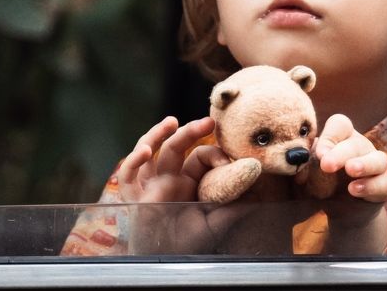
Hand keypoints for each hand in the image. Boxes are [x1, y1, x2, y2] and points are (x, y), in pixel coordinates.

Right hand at [117, 116, 255, 253]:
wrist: (169, 264)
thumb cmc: (190, 245)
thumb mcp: (217, 224)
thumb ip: (234, 207)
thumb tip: (259, 192)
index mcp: (188, 181)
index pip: (199, 156)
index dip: (214, 154)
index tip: (228, 160)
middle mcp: (168, 179)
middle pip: (175, 145)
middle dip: (190, 130)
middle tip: (208, 121)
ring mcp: (150, 185)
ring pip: (148, 150)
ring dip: (157, 134)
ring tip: (171, 122)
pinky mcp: (134, 197)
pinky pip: (127, 175)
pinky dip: (133, 160)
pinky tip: (146, 152)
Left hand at [313, 113, 386, 254]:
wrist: (339, 211)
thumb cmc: (321, 184)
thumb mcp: (307, 175)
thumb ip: (302, 165)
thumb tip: (294, 159)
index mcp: (341, 138)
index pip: (340, 124)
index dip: (330, 135)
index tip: (318, 154)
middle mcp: (361, 147)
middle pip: (355, 143)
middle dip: (340, 153)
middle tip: (327, 165)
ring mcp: (375, 166)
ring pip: (377, 159)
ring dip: (363, 164)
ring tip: (350, 170)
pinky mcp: (384, 186)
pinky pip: (383, 183)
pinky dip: (370, 186)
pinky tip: (354, 190)